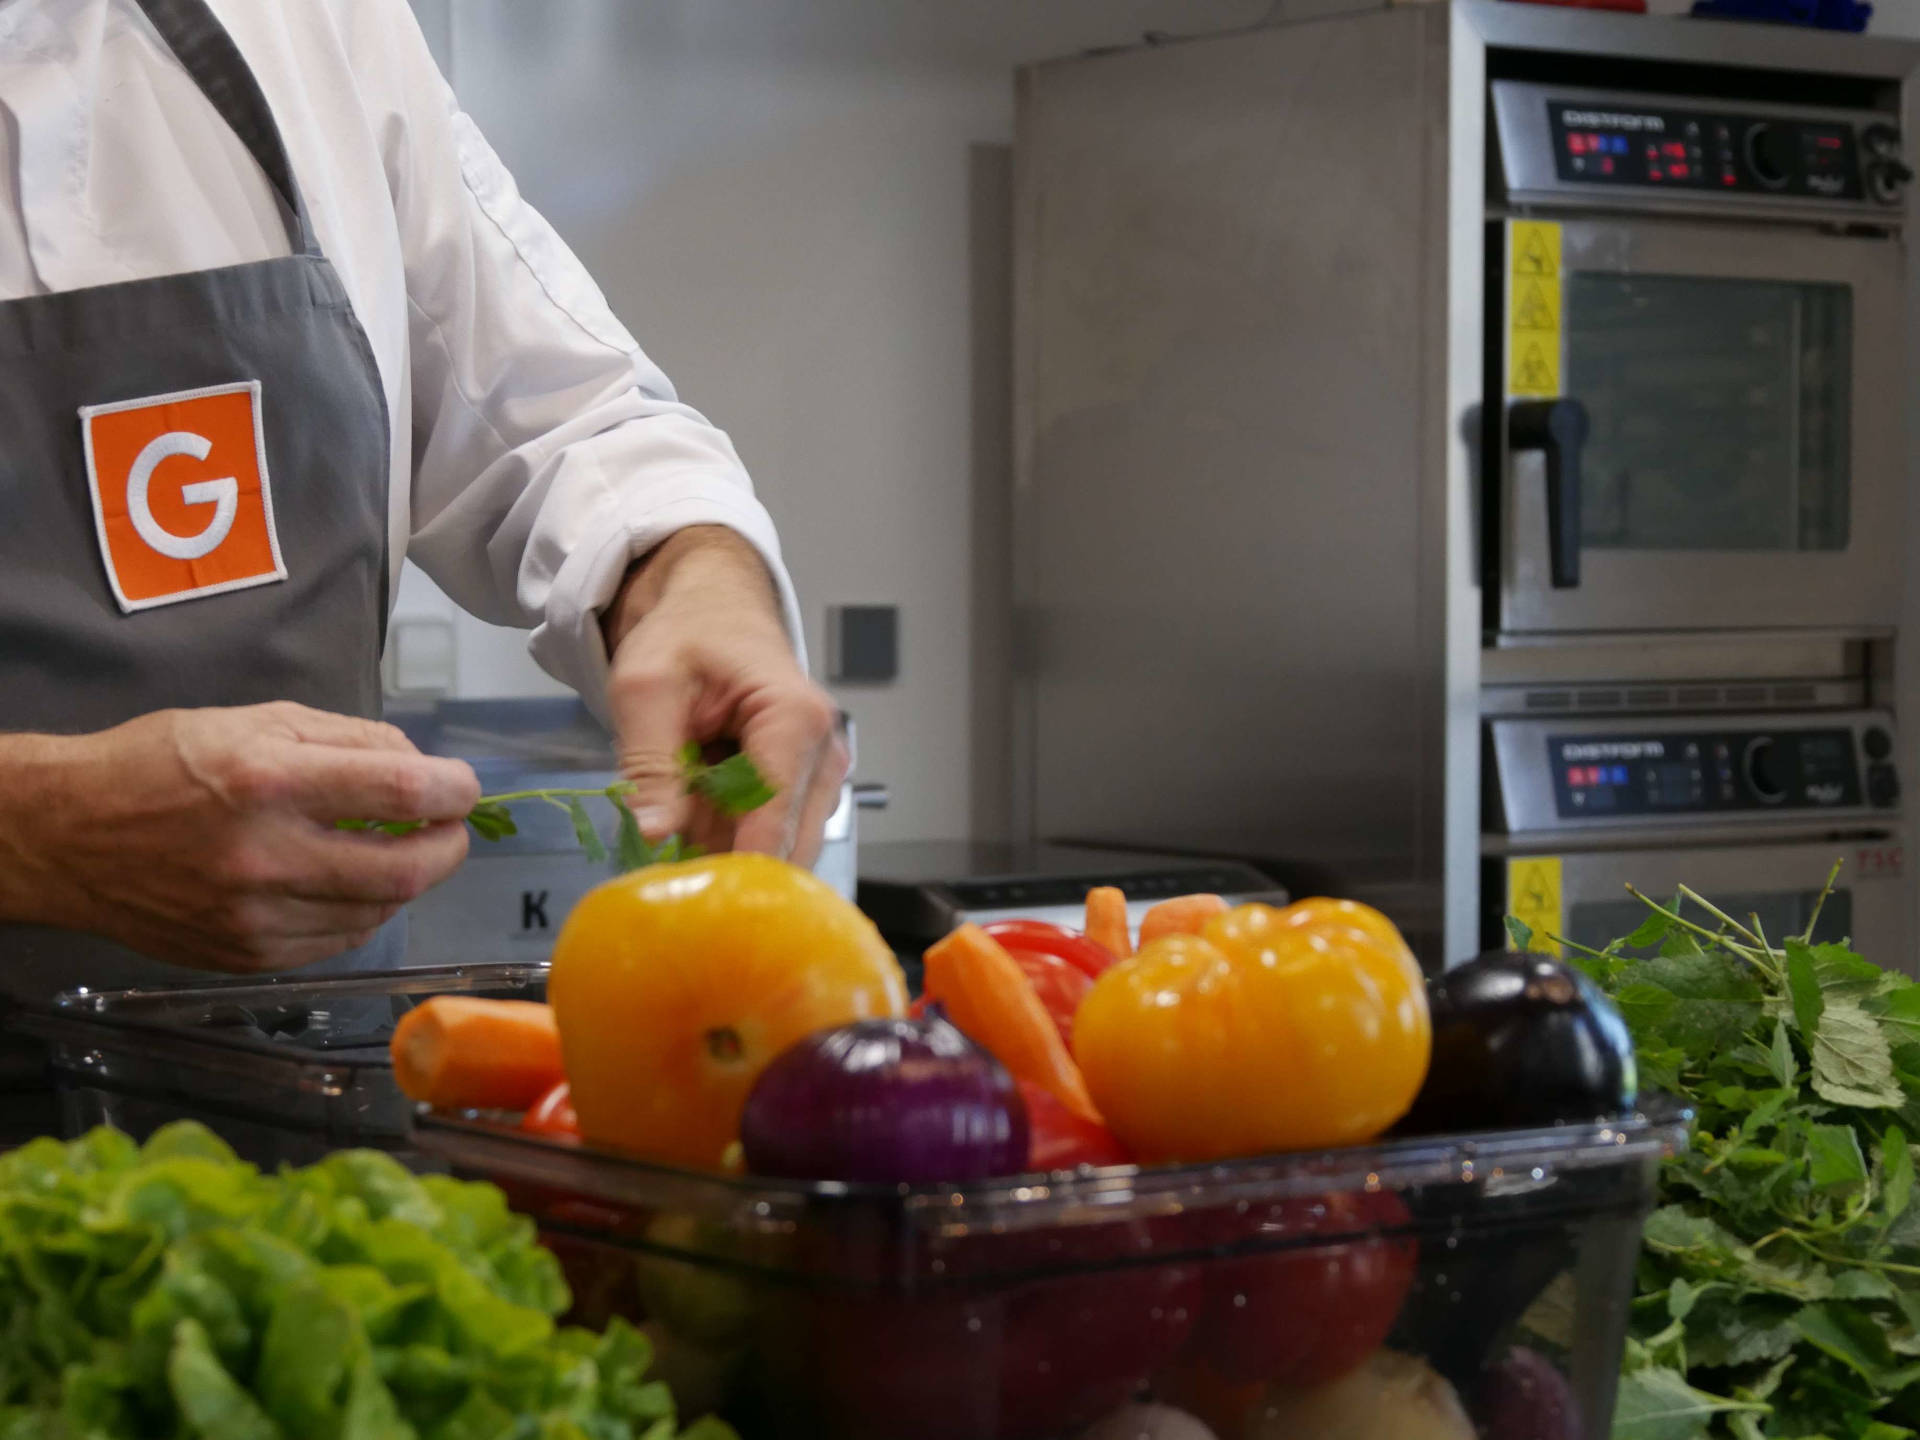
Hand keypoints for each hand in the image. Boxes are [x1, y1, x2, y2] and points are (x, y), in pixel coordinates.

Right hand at [0, 702, 480, 973]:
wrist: (67, 835)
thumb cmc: (163, 762)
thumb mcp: (257, 720)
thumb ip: (350, 740)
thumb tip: (423, 768)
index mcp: (269, 781)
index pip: (403, 791)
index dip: (455, 789)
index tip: (464, 786)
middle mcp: (266, 856)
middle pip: (407, 868)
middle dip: (449, 847)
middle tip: (449, 828)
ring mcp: (255, 916)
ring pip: (379, 910)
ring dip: (406, 880)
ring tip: (394, 849)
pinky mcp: (246, 955)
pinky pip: (338, 939)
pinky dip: (363, 909)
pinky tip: (350, 882)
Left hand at [603, 526, 845, 865]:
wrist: (712, 607)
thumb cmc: (685, 634)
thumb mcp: (645, 687)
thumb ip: (650, 761)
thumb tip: (655, 833)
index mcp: (794, 719)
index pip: (772, 816)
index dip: (733, 865)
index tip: (693, 900)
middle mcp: (825, 752)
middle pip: (785, 843)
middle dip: (727, 861)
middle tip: (670, 871)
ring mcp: (822, 773)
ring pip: (778, 845)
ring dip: (725, 847)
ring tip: (679, 822)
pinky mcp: (809, 786)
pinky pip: (771, 832)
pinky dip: (730, 835)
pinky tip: (698, 814)